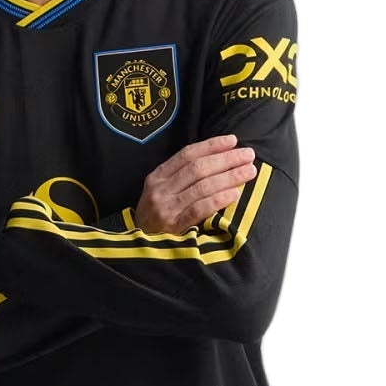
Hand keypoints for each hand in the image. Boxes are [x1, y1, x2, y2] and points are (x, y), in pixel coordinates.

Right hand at [132, 134, 257, 235]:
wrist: (137, 244)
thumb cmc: (156, 216)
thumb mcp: (161, 191)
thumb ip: (182, 177)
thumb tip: (218, 160)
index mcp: (158, 176)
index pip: (187, 154)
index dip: (212, 145)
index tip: (233, 140)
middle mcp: (160, 190)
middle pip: (198, 169)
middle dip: (226, 159)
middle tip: (248, 155)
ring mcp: (166, 209)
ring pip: (201, 187)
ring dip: (229, 177)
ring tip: (248, 172)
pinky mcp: (174, 227)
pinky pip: (199, 210)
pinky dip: (218, 200)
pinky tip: (235, 194)